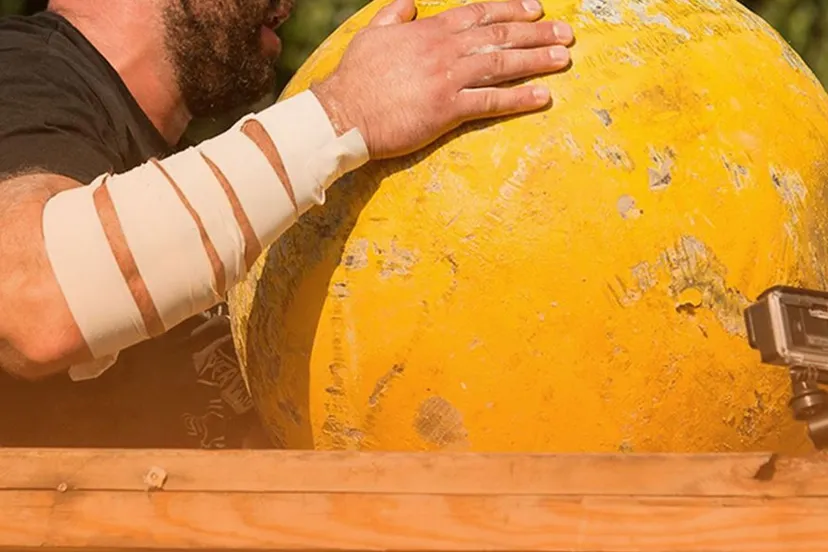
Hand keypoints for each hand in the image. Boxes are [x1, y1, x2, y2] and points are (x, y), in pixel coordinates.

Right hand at [312, 0, 573, 158]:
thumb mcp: (372, 34)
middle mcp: (444, 50)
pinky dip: (519, 98)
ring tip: (563, 59)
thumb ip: (394, 15)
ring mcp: (448, 79)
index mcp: (428, 30)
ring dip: (536, 60)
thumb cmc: (354, 77)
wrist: (342, 115)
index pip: (479, 13)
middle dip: (536, 32)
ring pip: (502, 65)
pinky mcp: (448, 110)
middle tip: (565, 34)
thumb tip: (409, 1)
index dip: (511, 9)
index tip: (536, 9)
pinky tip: (543, 96)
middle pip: (500, 35)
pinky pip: (491, 101)